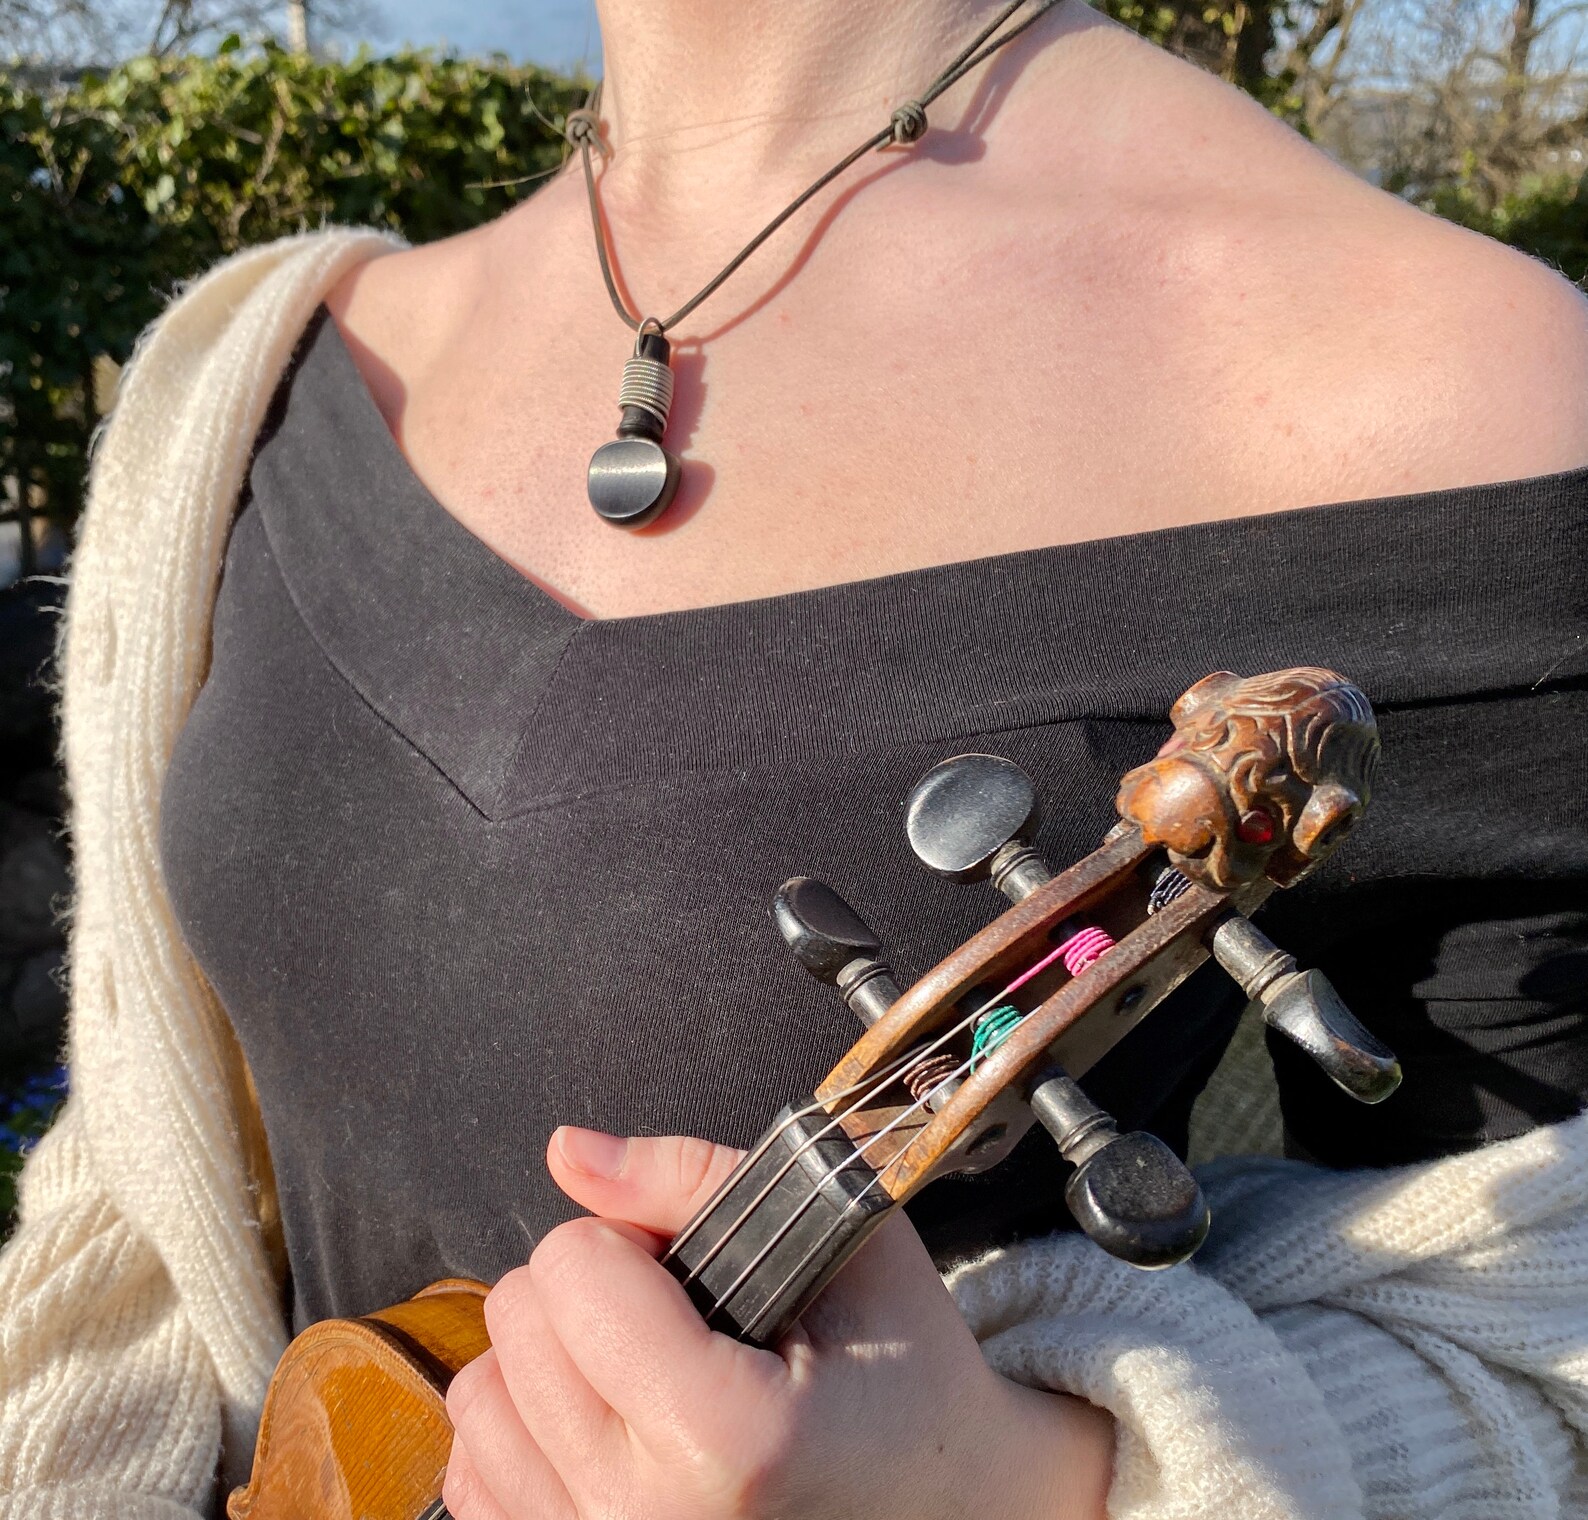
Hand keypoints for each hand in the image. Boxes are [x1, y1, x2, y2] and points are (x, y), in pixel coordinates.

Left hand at [443, 1126, 1113, 1519]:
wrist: (939, 1503)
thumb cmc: (900, 1370)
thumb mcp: (840, 1239)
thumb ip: (693, 1179)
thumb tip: (568, 1150)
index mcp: (729, 1436)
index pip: (575, 1268)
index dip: (634, 1236)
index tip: (697, 1269)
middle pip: (518, 1323)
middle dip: (590, 1286)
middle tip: (678, 1313)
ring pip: (479, 1395)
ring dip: (551, 1354)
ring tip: (641, 1364)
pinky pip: (473, 1472)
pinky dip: (527, 1426)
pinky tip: (605, 1420)